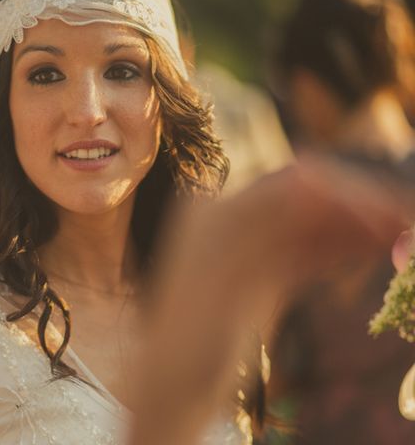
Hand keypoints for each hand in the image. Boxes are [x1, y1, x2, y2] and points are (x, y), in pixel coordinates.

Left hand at [130, 156, 411, 444]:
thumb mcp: (224, 280)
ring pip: (314, 227)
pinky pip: (308, 253)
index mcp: (217, 211)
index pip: (295, 185)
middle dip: (359, 207)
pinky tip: (374, 250)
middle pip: (310, 200)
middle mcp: (232, 220)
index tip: (394, 214)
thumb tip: (310, 175)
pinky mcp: (264, 275)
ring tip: (402, 236)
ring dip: (357, 228)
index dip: (348, 194)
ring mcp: (249, 246)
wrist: (172, 388)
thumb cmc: (189, 339)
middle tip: (407, 223)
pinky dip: (341, 251)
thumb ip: (263, 223)